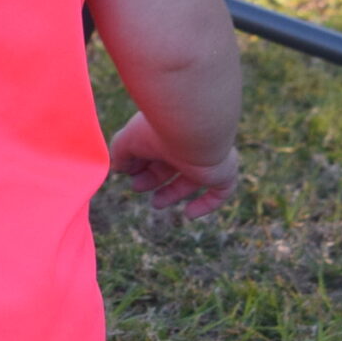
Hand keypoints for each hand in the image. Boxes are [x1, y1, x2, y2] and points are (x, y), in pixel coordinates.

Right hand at [108, 112, 238, 217]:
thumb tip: (118, 168)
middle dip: (152, 177)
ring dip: (173, 192)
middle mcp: (189, 143)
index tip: (125, 171)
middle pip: (171, 164)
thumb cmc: (158, 128)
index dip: (139, 162)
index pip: (155, 149)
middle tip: (137, 187)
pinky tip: (189, 214)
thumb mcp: (129, 140)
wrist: (192, 126)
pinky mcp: (222, 172)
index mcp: (169, 131)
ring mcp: (207, 158)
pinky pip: (221, 192)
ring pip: (192, 179)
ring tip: (156, 203)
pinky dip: (205, 204)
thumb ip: (120, 152)